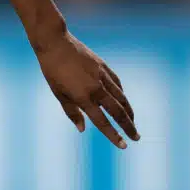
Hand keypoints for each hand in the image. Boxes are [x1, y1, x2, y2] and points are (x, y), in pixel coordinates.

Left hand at [35, 31, 139, 148]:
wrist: (55, 43)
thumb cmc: (52, 70)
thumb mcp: (58, 93)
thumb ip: (72, 112)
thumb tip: (82, 129)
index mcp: (83, 97)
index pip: (102, 121)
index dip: (113, 135)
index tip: (123, 145)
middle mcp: (96, 88)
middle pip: (117, 112)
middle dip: (129, 126)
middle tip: (136, 138)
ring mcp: (102, 76)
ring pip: (121, 98)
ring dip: (129, 112)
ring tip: (133, 123)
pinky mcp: (103, 66)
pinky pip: (117, 84)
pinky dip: (122, 94)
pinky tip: (124, 101)